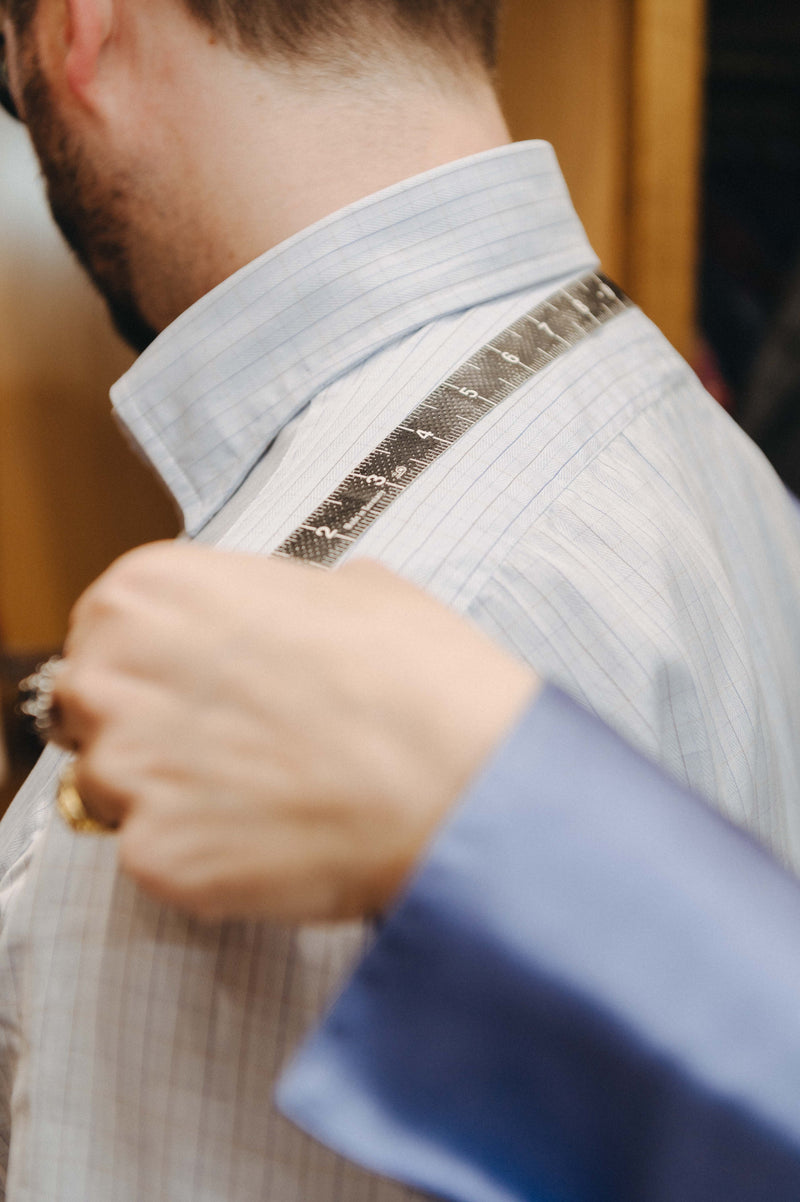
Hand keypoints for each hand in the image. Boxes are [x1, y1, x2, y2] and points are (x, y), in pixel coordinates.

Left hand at [54, 544, 538, 920]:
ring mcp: (130, 770)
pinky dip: (203, 855)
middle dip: (147, 726)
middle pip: (92, 708)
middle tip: (230, 743)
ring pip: (111, 789)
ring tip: (262, 793)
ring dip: (170, 794)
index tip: (197, 685)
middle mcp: (117, 672)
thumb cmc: (420, 679)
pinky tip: (271, 836)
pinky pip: (154, 856)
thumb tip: (270, 622)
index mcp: (153, 591)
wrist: (467, 780)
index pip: (106, 629)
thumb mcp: (349, 588)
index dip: (157, 663)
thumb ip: (271, 599)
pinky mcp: (156, 856)